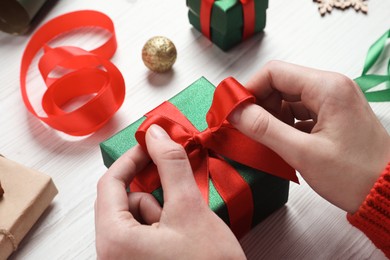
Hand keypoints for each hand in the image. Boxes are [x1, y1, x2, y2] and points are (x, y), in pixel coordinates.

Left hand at [95, 124, 244, 259]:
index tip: (151, 145)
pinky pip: (143, 233)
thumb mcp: (190, 209)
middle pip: (123, 201)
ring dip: (162, 211)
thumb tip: (157, 135)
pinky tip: (183, 237)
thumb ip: (171, 165)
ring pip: (136, 217)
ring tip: (185, 227)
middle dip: (154, 191)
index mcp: (114, 241)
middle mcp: (112, 254)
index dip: (132, 158)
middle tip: (178, 191)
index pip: (110, 183)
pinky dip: (163, 225)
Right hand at [228, 61, 389, 212]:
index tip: (234, 109)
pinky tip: (279, 142)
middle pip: (280, 84)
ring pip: (287, 99)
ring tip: (263, 140)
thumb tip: (236, 112)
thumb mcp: (303, 153)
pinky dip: (283, 125)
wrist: (388, 194)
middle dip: (258, 105)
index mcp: (328, 88)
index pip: (275, 72)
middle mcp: (331, 88)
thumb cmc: (356, 175)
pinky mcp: (332, 116)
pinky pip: (298, 112)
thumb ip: (264, 129)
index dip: (249, 89)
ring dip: (270, 117)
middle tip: (244, 128)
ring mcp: (332, 102)